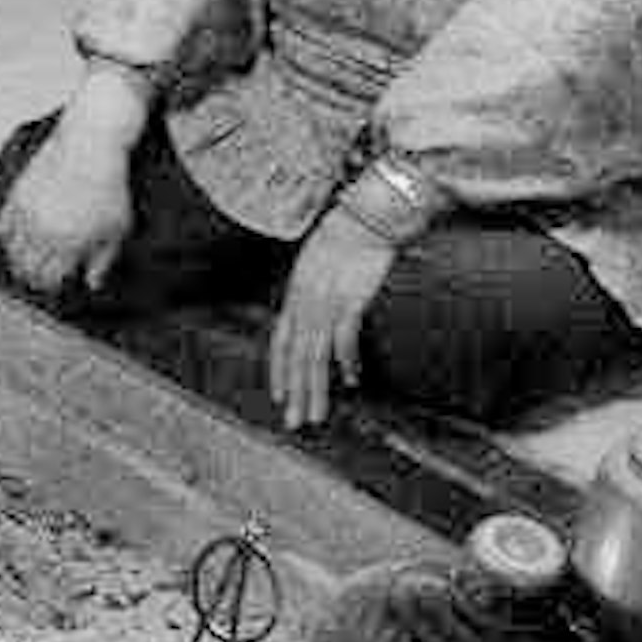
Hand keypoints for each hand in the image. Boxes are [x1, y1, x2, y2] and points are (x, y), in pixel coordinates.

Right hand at [0, 115, 136, 296]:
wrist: (89, 146)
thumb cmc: (108, 186)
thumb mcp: (118, 227)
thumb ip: (103, 260)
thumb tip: (92, 283)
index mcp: (69, 245)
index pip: (50, 279)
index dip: (52, 286)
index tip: (56, 285)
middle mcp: (43, 234)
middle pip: (27, 269)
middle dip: (32, 278)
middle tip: (38, 279)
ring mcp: (26, 216)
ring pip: (11, 251)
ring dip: (17, 260)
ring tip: (23, 263)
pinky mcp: (16, 197)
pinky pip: (1, 226)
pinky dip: (5, 237)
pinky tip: (14, 240)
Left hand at [267, 205, 398, 430]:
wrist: (363, 219)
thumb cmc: (343, 239)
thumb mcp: (317, 268)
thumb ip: (312, 294)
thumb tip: (315, 315)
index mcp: (293, 298)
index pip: (279, 344)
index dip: (279, 373)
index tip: (279, 398)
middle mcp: (303, 305)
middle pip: (295, 359)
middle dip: (295, 393)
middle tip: (295, 423)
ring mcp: (324, 305)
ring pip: (313, 357)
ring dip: (315, 390)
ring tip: (315, 415)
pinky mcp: (349, 301)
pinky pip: (344, 339)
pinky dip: (346, 361)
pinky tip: (350, 381)